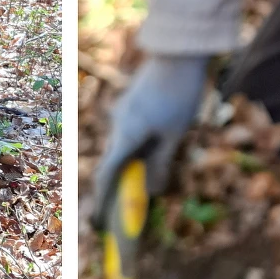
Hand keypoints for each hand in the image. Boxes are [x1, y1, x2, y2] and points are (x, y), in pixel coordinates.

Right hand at [90, 54, 209, 226]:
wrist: (179, 53)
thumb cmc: (180, 94)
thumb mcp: (175, 134)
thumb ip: (161, 162)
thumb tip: (152, 190)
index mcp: (126, 135)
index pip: (106, 175)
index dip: (101, 202)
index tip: (99, 225)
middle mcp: (119, 124)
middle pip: (111, 163)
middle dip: (113, 189)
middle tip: (119, 213)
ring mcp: (124, 112)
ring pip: (121, 148)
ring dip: (126, 169)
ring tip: (138, 188)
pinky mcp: (133, 104)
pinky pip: (129, 134)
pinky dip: (133, 151)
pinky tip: (148, 157)